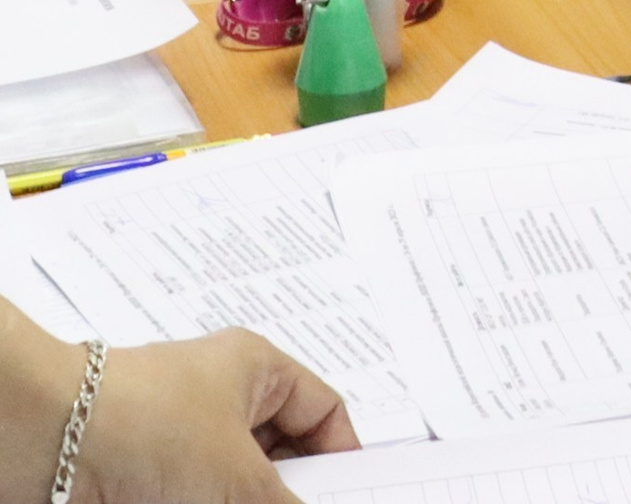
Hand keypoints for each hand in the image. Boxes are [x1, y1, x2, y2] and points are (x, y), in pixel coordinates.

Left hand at [1, 314, 354, 503]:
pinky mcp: (145, 482)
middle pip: (278, 457)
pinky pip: (198, 501)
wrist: (43, 439)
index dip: (342, 455)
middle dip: (290, 495)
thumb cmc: (140, 420)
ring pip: (235, 487)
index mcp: (256, 370)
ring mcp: (179, 444)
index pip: (322, 410)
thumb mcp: (235, 475)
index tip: (355, 499)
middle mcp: (220, 401)